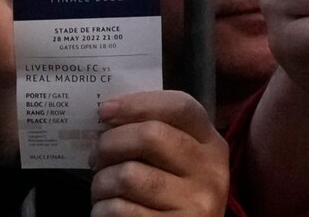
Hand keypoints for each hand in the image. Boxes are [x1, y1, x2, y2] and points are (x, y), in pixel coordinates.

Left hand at [91, 91, 228, 216]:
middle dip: (109, 144)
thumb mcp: (179, 164)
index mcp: (212, 146)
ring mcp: (195, 204)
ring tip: (102, 190)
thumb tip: (109, 116)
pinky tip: (108, 212)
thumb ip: (157, 138)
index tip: (105, 111)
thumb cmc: (172, 199)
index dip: (139, 103)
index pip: (181, 107)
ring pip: (128, 175)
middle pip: (150, 136)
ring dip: (100, 183)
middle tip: (96, 157)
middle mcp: (210, 172)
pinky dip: (101, 211)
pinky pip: (119, 210)